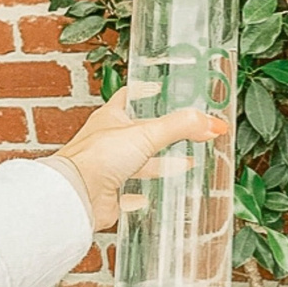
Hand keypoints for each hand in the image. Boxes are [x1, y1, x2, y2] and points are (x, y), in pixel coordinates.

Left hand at [57, 87, 227, 229]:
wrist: (75, 196)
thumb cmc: (96, 157)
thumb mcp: (146, 133)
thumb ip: (180, 127)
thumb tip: (212, 123)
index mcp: (111, 117)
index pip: (129, 96)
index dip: (146, 92)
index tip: (163, 90)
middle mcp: (108, 141)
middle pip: (140, 133)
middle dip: (164, 134)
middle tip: (188, 132)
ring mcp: (108, 168)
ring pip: (139, 163)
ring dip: (161, 164)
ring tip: (187, 163)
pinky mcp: (110, 195)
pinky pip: (132, 194)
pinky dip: (146, 194)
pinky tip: (159, 195)